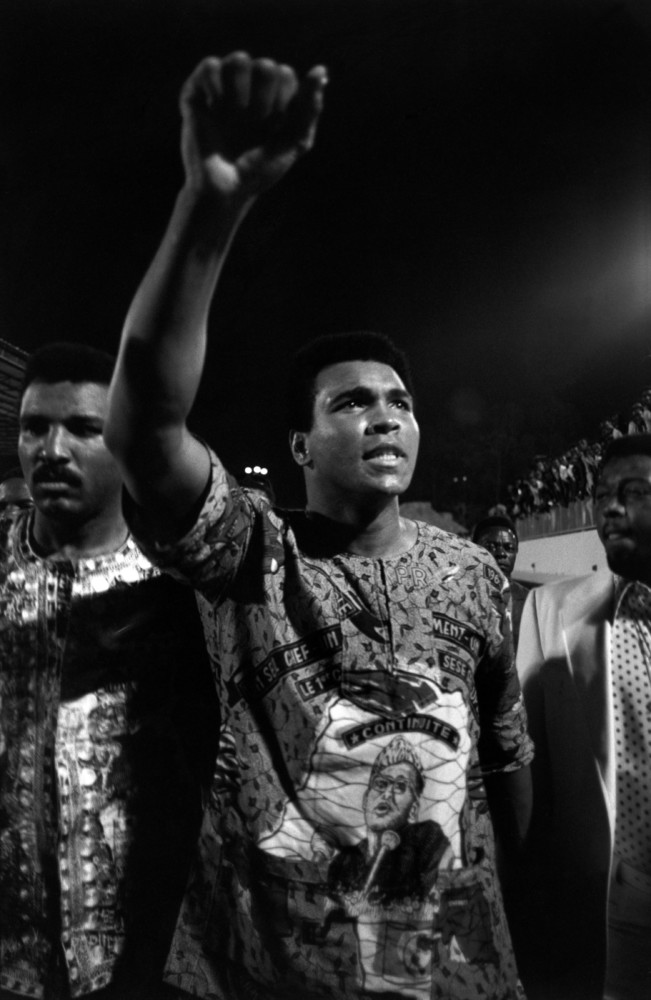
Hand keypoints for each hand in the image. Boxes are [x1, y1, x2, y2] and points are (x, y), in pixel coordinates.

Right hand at [179, 52, 327, 201]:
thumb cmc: (259, 171)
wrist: (225, 189)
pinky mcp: (197, 93)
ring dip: (241, 90)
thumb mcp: (295, 142)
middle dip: (264, 99)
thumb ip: (310, 108)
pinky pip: (210, 65)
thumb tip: (321, 70)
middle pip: (265, 66)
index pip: (286, 75)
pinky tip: (215, 108)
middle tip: (254, 124)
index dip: (282, 102)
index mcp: (272, 98)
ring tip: (234, 115)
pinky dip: (216, 85)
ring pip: (239, 60)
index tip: (273, 129)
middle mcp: (248, 90)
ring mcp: (223, 90)